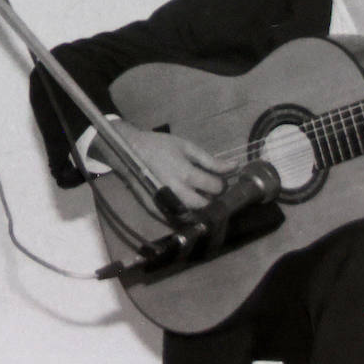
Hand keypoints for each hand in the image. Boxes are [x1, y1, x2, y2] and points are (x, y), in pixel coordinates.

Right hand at [103, 121, 238, 210]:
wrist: (128, 150)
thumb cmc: (160, 146)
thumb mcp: (187, 147)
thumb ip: (211, 160)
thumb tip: (235, 166)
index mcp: (186, 174)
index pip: (215, 187)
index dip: (221, 183)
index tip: (217, 178)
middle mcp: (177, 192)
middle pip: (206, 205)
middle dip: (211, 198)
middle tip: (207, 188)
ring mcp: (166, 203)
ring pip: (193, 214)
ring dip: (199, 206)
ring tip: (196, 193)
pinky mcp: (156, 210)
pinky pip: (177, 217)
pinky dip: (185, 211)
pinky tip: (183, 200)